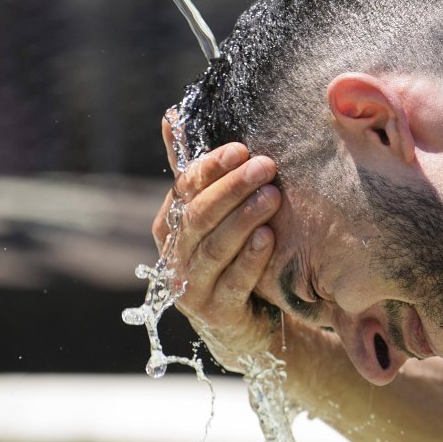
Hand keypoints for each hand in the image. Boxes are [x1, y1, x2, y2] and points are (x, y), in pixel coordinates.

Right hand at [151, 113, 280, 366]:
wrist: (244, 326)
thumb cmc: (231, 259)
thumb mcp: (214, 216)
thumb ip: (196, 173)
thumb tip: (171, 115)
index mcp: (170, 227)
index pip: (184, 190)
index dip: (210, 168)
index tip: (240, 149)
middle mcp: (175, 257)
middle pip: (199, 216)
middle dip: (232, 189)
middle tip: (265, 166)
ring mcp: (192, 289)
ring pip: (215, 248)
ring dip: (243, 219)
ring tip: (272, 197)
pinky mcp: (217, 316)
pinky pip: (233, 284)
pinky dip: (250, 259)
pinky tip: (268, 238)